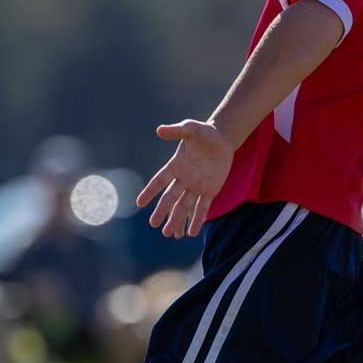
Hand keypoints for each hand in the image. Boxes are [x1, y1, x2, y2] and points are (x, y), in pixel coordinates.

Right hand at [136, 120, 234, 236]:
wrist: (223, 139)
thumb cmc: (204, 133)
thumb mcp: (191, 128)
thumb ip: (176, 130)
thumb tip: (159, 130)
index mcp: (175, 166)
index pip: (160, 181)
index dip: (150, 191)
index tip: (139, 203)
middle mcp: (183, 179)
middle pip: (170, 198)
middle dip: (162, 211)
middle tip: (154, 224)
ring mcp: (196, 186)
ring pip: (184, 206)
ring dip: (176, 219)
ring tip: (168, 234)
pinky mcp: (210, 191)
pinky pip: (202, 207)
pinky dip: (197, 219)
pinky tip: (191, 233)